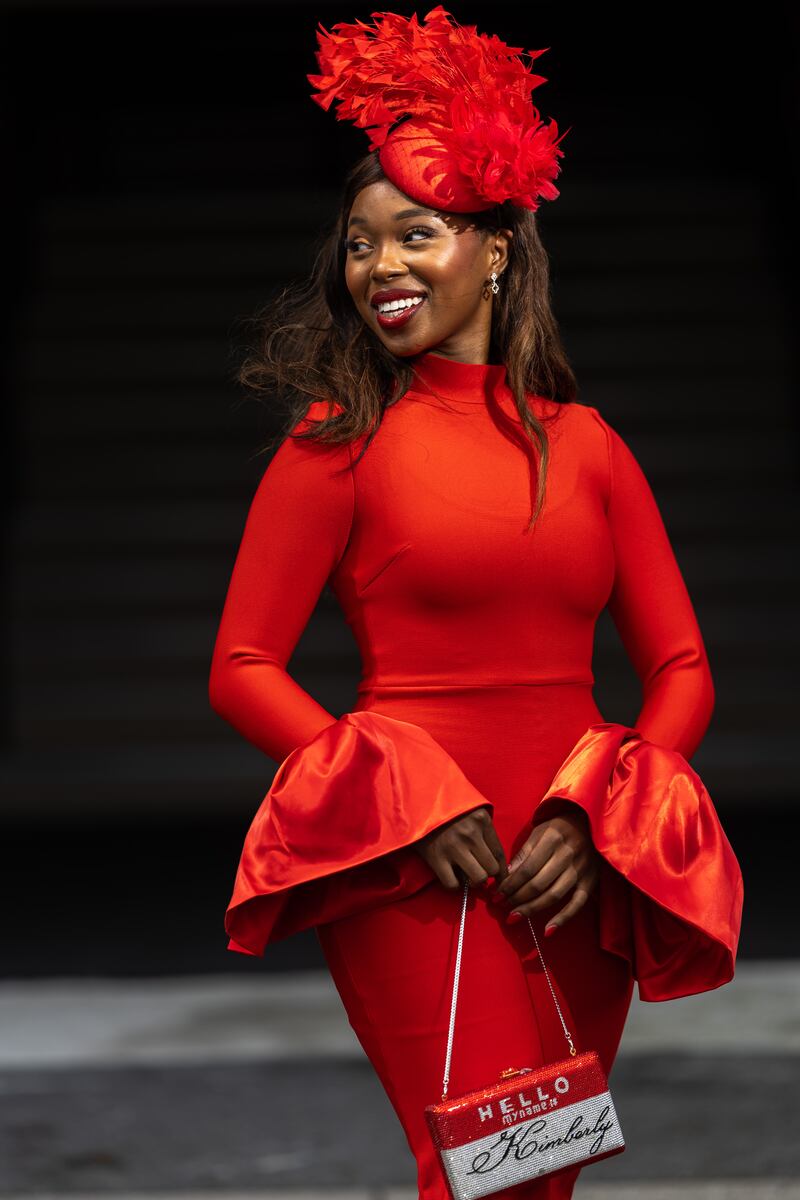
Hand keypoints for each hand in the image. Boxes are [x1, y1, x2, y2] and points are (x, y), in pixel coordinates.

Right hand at [414, 805, 509, 890]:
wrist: (416, 800)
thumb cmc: (445, 805)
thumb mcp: (470, 810)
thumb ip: (483, 829)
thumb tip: (493, 859)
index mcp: (481, 820)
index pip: (499, 853)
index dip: (502, 871)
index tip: (500, 878)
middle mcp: (471, 834)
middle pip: (492, 868)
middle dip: (487, 874)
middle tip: (480, 872)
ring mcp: (454, 847)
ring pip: (478, 878)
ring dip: (474, 880)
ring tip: (467, 875)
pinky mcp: (436, 857)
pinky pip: (453, 883)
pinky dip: (454, 885)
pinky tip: (452, 877)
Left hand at [492, 802, 601, 932]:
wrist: (589, 822)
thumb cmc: (558, 827)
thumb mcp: (538, 832)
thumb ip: (524, 853)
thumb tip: (506, 876)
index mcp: (552, 839)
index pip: (527, 868)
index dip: (510, 885)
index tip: (496, 895)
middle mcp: (567, 854)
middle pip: (538, 883)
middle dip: (517, 898)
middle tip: (502, 906)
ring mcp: (581, 869)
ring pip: (554, 895)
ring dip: (532, 909)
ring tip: (515, 916)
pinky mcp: (591, 881)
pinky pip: (577, 904)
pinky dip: (563, 918)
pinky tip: (547, 931)